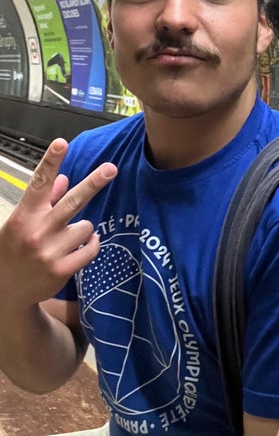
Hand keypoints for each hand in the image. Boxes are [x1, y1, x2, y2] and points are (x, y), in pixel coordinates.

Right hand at [0, 138, 116, 310]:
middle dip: (93, 183)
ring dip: (82, 229)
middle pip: (72, 201)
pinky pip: (92, 248)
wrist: (6, 291)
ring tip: (65, 239)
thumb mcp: (21, 221)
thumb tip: (65, 179)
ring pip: (86, 226)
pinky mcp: (62, 269)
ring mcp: (50, 252)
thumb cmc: (15, 248)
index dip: (51, 162)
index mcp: (25, 215)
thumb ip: (44, 200)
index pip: (39, 183)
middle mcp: (37, 231)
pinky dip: (91, 245)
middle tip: (111, 168)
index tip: (62, 143)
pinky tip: (81, 247)